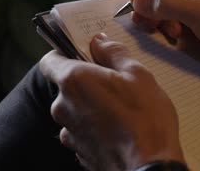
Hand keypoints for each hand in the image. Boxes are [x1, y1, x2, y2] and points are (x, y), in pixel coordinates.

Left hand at [39, 33, 183, 170]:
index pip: (50, 59)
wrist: (149, 165)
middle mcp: (63, 105)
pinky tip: (119, 127)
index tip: (85, 53)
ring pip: (76, 108)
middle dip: (88, 81)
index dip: (66, 53)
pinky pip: (82, 129)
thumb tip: (100, 41)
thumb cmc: (145, 118)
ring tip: (122, 109)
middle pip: (67, 85)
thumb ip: (114, 53)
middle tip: (116, 82)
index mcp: (74, 80)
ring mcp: (69, 130)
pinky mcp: (78, 150)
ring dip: (92, 104)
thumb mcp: (138, 74)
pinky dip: (95, 125)